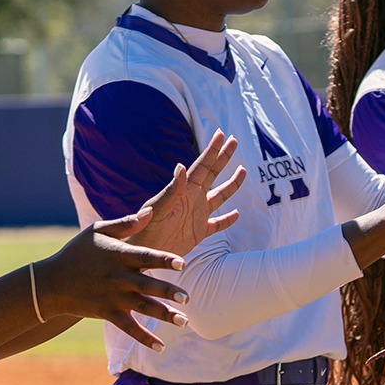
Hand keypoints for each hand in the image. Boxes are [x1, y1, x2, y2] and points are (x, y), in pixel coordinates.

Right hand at [35, 211, 190, 350]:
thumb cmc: (76, 252)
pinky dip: (144, 338)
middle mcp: (119, 278)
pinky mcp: (108, 313)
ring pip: (143, 307)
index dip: (164, 260)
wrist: (51, 282)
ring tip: (184, 321)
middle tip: (187, 297)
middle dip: (167, 291)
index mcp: (119, 256)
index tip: (182, 263)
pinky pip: (129, 328)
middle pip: (147, 285)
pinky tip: (161, 347)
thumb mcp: (97, 231)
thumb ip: (125, 224)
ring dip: (164, 315)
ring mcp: (114, 297)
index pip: (145, 257)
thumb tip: (151, 212)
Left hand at [129, 131, 244, 257]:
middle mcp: (193, 199)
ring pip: (219, 196)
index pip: (202, 166)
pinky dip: (227, 220)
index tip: (221, 134)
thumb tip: (181, 166)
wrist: (142, 251)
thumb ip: (171, 189)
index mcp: (184, 191)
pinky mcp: (199, 232)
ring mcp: (197, 215)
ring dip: (231, 184)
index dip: (212, 150)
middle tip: (233, 140)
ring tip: (242, 170)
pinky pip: (217, 224)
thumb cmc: (146, 228)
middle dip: (223, 157)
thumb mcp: (158, 207)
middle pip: (212, 174)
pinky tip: (236, 214)